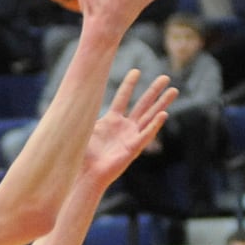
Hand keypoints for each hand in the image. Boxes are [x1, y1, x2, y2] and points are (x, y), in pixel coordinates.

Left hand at [80, 70, 176, 189]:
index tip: (136, 70)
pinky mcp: (133, 149)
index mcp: (111, 121)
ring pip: (150, 117)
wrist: (86, 174)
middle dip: (154, 91)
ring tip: (174, 90)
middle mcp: (124, 127)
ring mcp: (131, 137)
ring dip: (162, 104)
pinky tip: (164, 114)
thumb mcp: (81, 130)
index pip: (122, 98)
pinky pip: (146, 135)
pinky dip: (155, 125)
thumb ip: (82, 115)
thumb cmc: (82, 156)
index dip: (129, 85)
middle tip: (166, 77)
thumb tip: (70, 98)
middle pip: (142, 104)